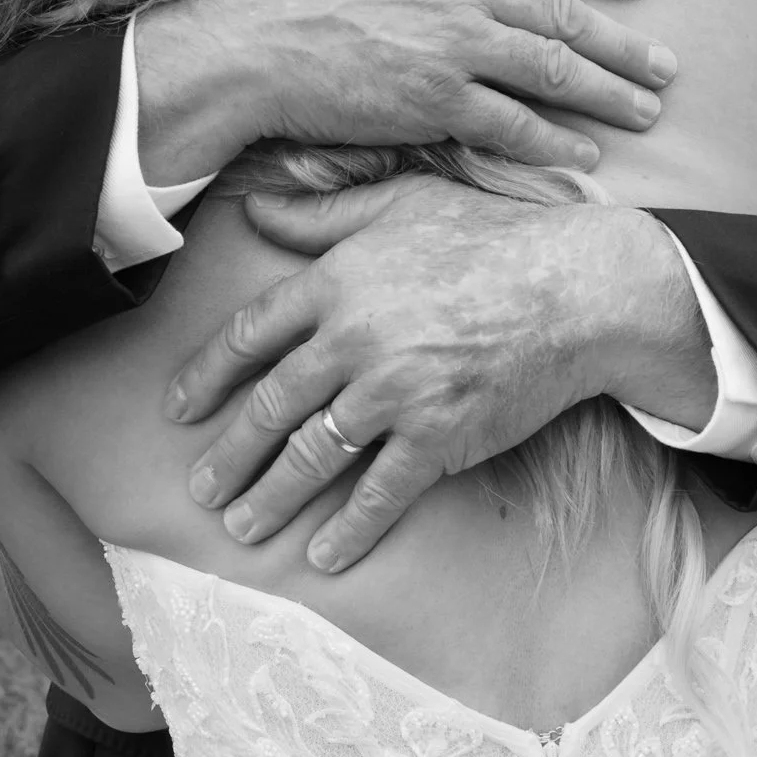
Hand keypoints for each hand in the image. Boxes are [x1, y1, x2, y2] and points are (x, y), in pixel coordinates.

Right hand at [131, 0, 676, 183]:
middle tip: (666, 65)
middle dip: (625, 43)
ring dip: (610, 93)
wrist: (252, 41)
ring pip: (556, 69)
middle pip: (566, 15)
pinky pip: (516, 124)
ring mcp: (457, 42)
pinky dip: (557, 140)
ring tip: (646, 111)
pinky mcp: (439, 100)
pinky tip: (585, 152)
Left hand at [166, 176, 712, 570]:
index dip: (206, 376)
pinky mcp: (438, 437)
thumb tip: (256, 211)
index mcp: (337, 282)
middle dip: (228, 455)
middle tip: (199, 489)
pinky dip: (347, 530)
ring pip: (311, 456)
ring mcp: (393, 393)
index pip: (250, 336)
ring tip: (242, 526)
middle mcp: (353, 340)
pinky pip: (379, 493)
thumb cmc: (493, 237)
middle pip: (269, 407)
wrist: (577, 290)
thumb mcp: (402, 203)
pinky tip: (321, 554)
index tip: (178, 409)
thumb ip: (324, 213)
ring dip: (270, 499)